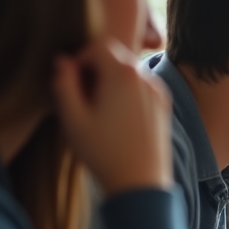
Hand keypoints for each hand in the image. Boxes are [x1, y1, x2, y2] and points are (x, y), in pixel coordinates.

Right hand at [53, 39, 171, 196]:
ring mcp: (160, 92)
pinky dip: (127, 93)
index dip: (81, 59)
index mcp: (124, 74)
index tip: (72, 83)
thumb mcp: (72, 118)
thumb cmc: (103, 152)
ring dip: (111, 82)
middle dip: (97, 69)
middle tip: (83, 97)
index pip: (99, 46)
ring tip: (99, 110)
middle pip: (117, 57)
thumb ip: (64, 83)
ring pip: (130, 73)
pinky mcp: (165, 107)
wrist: (141, 183)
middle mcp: (147, 78)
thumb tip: (63, 61)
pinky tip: (117, 119)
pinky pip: (142, 88)